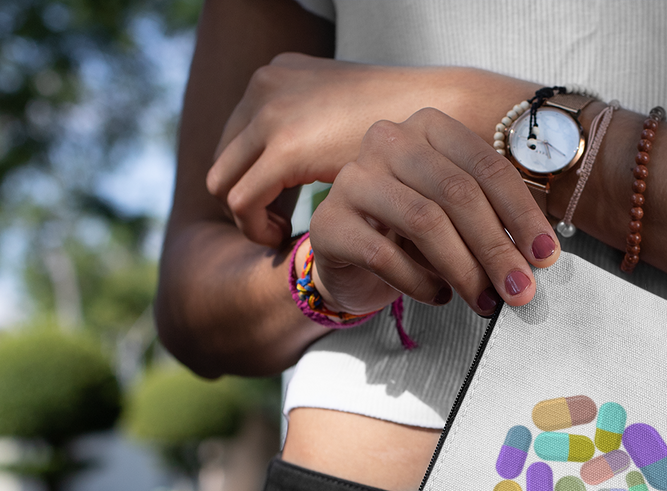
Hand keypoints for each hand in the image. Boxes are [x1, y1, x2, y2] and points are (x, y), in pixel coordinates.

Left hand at [208, 55, 451, 244]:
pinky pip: (241, 202)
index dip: (253, 175)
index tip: (280, 206)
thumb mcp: (348, 117)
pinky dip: (254, 228)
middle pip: (225, 156)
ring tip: (280, 236)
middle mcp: (267, 85)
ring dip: (246, 216)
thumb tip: (309, 153)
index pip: (240, 134)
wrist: (444, 112)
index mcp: (281, 75)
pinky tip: (284, 240)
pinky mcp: (285, 148)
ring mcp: (271, 112)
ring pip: (222, 181)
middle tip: (279, 226)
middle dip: (247, 196)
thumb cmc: (407, 123)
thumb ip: (321, 129)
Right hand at [305, 108, 559, 316]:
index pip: (488, 167)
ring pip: (425, 220)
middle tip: (520, 289)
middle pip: (458, 193)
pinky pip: (384, 254)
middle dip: (497, 248)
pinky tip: (439, 296)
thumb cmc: (413, 234)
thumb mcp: (460, 218)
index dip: (522, 215)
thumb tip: (536, 259)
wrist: (351, 258)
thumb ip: (494, 225)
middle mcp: (389, 141)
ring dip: (464, 270)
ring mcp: (353, 178)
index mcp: (431, 129)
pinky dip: (420, 282)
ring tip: (484, 301)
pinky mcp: (329, 222)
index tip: (546, 257)